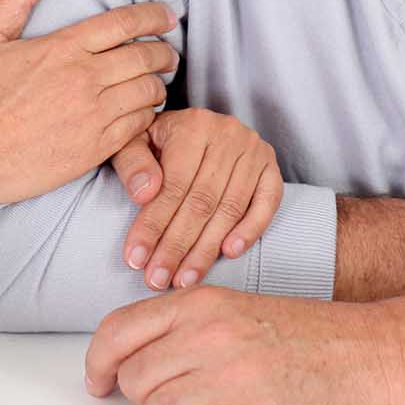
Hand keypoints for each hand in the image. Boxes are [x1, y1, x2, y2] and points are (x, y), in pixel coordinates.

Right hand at [0, 0, 178, 208]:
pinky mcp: (94, 150)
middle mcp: (84, 79)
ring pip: (147, 93)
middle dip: (164, 52)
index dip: (153, 15)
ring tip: (156, 83)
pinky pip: (138, 127)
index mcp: (63, 48)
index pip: (125, 23)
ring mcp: (92, 116)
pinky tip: (141, 114)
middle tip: (169, 53)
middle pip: (145, 57)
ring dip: (157, 85)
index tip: (168, 16)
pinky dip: (147, 117)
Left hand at [83, 286, 394, 404]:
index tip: (97, 383)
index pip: (118, 331)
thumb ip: (182, 327)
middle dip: (148, 397)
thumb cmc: (308, 335)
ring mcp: (231, 378)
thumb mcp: (238, 310)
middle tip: (183, 397)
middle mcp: (210, 336)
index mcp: (202, 303)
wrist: (374, 354)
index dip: (98, 363)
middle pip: (134, 380)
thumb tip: (124, 362)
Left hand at [109, 109, 281, 290]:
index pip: (173, 185)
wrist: (192, 126)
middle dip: (177, 246)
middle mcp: (228, 133)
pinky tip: (229, 253)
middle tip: (158, 280)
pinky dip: (250, 230)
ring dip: (207, 249)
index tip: (137, 259)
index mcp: (192, 125)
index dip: (153, 225)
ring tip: (185, 278)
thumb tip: (145, 194)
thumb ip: (132, 164)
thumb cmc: (159, 141)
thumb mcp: (134, 142)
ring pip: (230, 209)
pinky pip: (266, 204)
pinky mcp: (271, 167)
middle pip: (202, 202)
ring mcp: (254, 150)